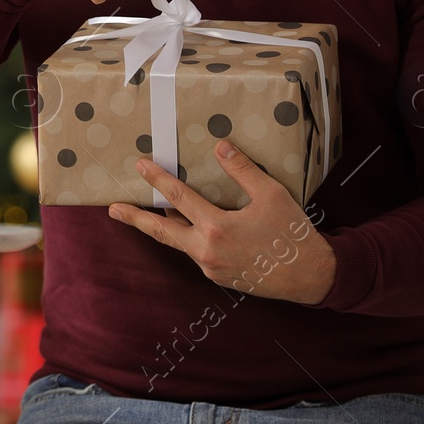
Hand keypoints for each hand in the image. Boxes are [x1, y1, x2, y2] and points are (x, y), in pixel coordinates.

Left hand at [108, 139, 336, 304]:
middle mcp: (207, 251)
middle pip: (162, 231)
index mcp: (218, 228)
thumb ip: (242, 170)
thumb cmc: (293, 234)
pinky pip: (196, 251)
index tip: (140, 165)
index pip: (178, 198)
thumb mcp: (271, 194)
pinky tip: (187, 224)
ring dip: (162, 225)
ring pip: (179, 241)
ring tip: (145, 212)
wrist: (311, 277)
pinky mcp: (219, 276)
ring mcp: (211, 267)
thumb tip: (220, 146)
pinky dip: (187, 236)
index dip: (158, 179)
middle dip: (135, 218)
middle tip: (112, 208)